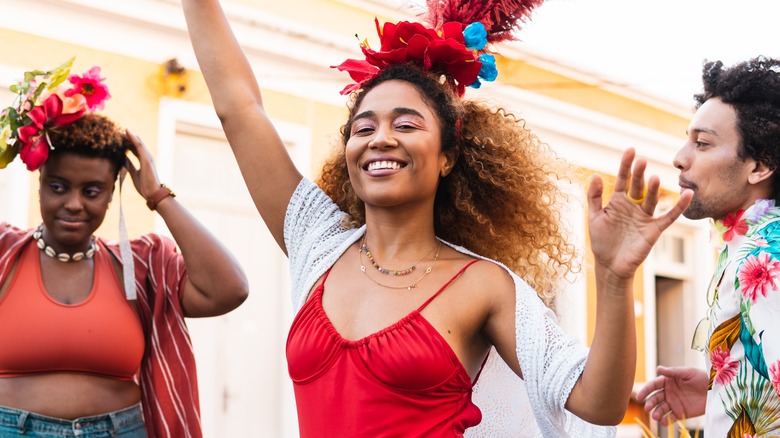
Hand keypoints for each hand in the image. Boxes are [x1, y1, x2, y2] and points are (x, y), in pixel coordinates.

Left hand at [124, 129, 162, 200]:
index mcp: (143, 161)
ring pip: (137, 142)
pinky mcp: (146, 159)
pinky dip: (133, 138)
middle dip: (127, 138)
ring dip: (129, 136)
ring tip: (121, 130)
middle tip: (117, 132)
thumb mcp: (134, 173)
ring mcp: (147, 157)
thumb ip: (130, 165)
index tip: (118, 139)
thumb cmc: (145, 186)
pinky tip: (127, 132)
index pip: (134, 149)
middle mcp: (146, 157)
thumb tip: (123, 159)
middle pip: (136, 144)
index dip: (126, 144)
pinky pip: (139, 146)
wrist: (153, 193)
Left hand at [587, 148, 692, 278]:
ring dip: (654, 189)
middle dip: (639, 175)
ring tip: (655, 178)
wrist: (610, 265)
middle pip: (638, 186)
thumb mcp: (594, 217)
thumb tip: (595, 175)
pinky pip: (669, 216)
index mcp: (618, 201)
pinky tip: (687, 194)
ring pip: (652, 199)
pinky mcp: (654, 229)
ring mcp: (645, 217)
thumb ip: (594, 197)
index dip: (626, 165)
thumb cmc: (601, 240)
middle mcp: (633, 206)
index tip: (630, 150)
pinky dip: (678, 206)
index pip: (623, 179)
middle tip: (641, 161)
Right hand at [636, 366, 707, 424]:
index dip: (645, 390)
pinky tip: (663, 422)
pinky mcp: (681, 413)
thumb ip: (673, 372)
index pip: (653, 385)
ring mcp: (674, 403)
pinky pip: (671, 418)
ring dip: (657, 412)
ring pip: (661, 409)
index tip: (639, 396)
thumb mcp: (688, 372)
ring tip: (656, 416)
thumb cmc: (702, 378)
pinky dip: (666, 421)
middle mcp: (669, 392)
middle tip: (647, 408)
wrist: (716, 391)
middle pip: (655, 398)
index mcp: (668, 381)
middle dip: (650, 403)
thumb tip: (658, 368)